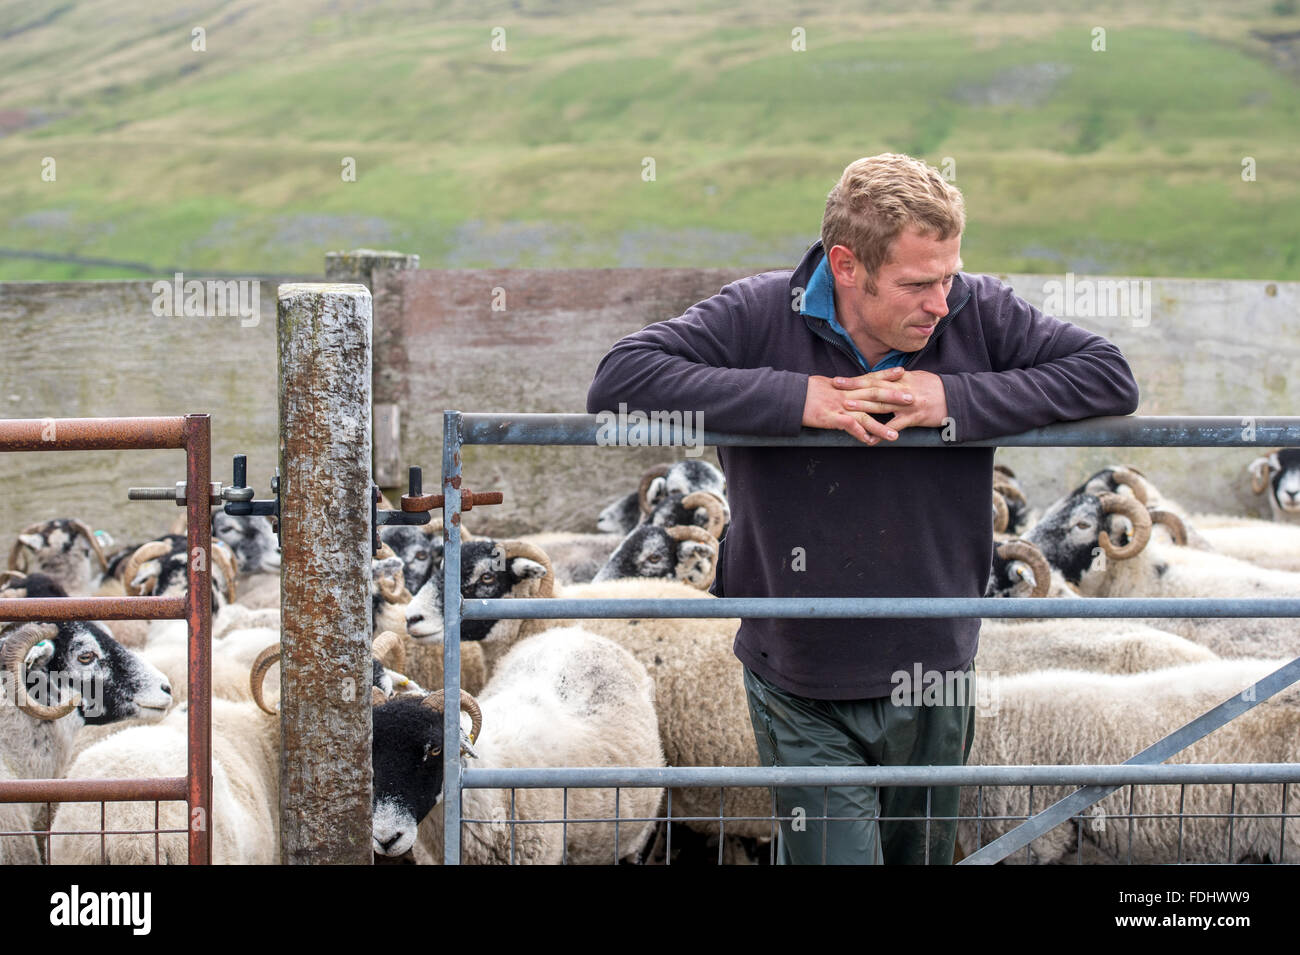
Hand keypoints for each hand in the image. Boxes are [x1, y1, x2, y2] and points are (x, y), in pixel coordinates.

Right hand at [803, 371, 904, 444]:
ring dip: (881, 426)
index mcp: (845, 386)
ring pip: (865, 415)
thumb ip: (840, 388)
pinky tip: (869, 442)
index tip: (903, 372)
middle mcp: (846, 395)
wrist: (789, 396)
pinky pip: (848, 426)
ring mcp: (839, 407)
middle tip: (912, 399)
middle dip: (894, 397)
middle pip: (874, 394)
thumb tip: (848, 387)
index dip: (886, 375)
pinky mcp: (830, 418)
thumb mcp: (825, 385)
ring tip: (895, 435)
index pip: (870, 378)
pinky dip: (859, 434)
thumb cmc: (805, 391)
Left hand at [833, 368, 947, 434]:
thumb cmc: (935, 388)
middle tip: (836, 389)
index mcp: (901, 378)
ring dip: (864, 405)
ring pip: (882, 404)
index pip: (874, 377)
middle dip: (854, 388)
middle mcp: (902, 389)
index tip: (839, 380)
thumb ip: (897, 379)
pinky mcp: (914, 418)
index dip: (856, 379)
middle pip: (874, 387)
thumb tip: (880, 378)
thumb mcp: (916, 378)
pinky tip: (870, 439)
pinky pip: (895, 426)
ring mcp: (907, 404)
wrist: (957, 398)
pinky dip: (882, 433)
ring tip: (847, 407)